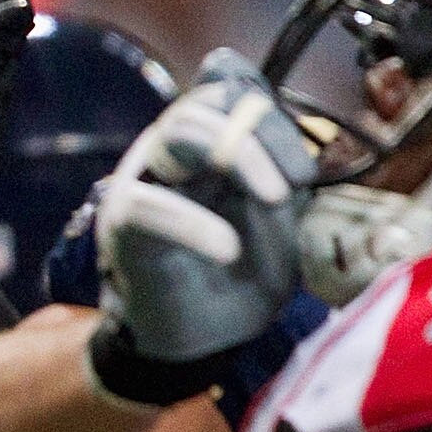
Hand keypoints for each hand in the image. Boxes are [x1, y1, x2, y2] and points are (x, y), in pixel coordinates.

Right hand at [93, 50, 315, 370]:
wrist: (202, 340)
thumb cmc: (240, 275)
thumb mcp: (277, 216)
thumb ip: (277, 163)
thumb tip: (271, 109)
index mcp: (208, 145)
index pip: (230, 91)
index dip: (272, 116)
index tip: (305, 173)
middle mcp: (171, 152)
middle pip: (208, 102)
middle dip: (263, 135)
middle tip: (294, 186)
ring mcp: (144, 181)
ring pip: (178, 131)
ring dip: (239, 157)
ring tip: (274, 200)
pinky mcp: (125, 224)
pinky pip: (147, 204)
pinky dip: (193, 223)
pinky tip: (226, 249)